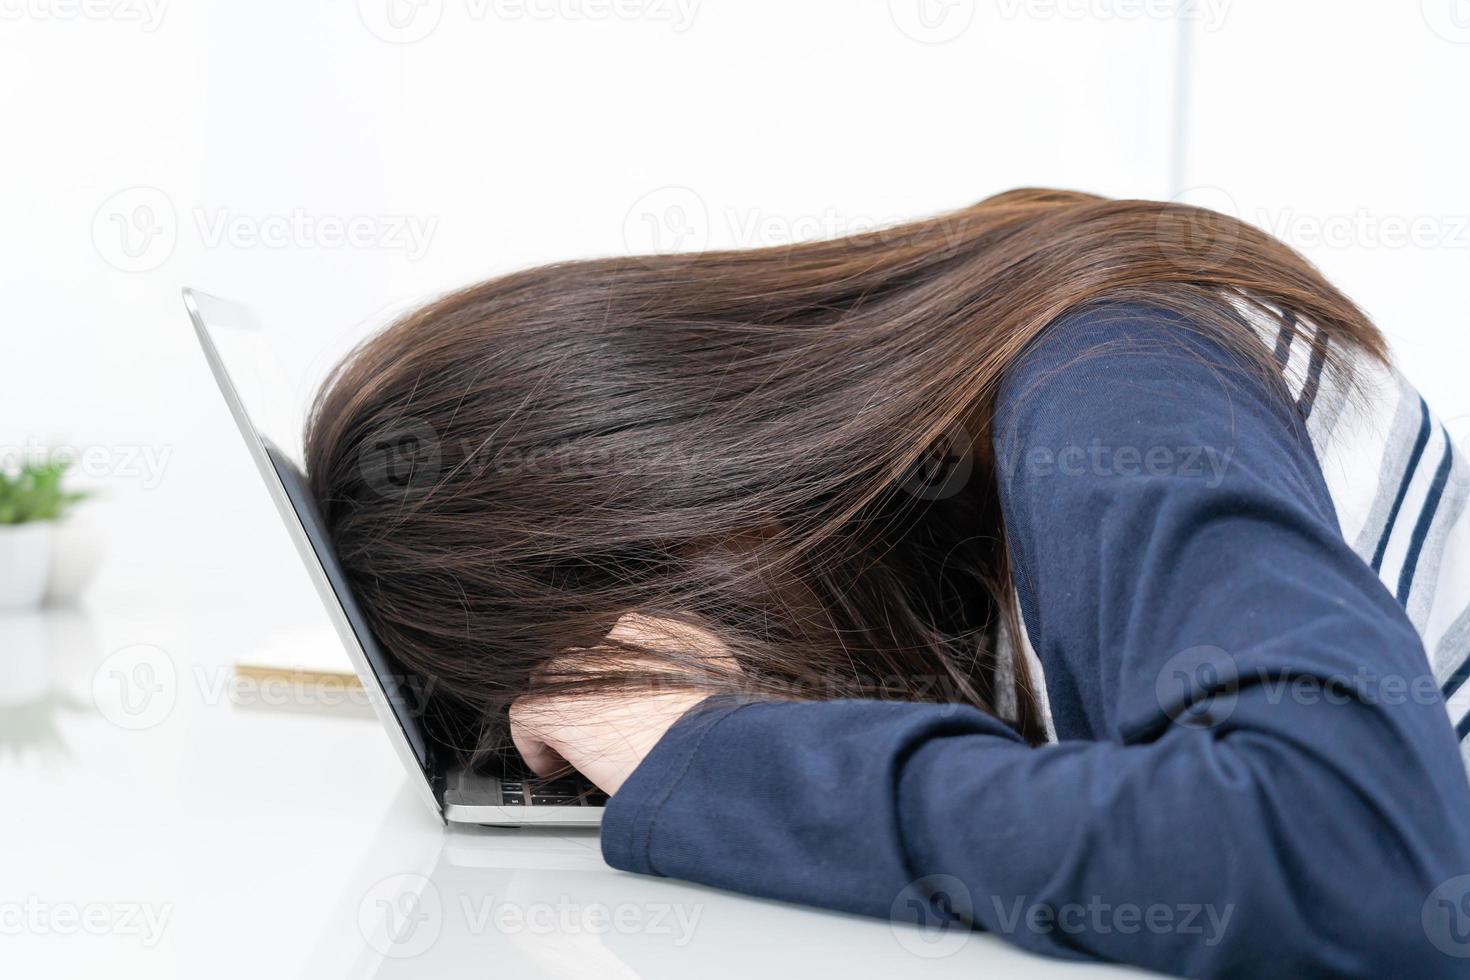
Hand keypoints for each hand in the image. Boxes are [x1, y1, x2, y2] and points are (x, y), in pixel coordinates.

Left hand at [508, 614, 733, 794]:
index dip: (625, 677)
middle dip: (591, 690)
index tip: (630, 705)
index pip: (630, 638)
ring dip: (563, 712)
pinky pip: (527, 716)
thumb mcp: (728, 686)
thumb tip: (696, 704)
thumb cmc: (729, 732)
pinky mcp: (552, 702)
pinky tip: (553, 766)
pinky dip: (536, 745)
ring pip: (553, 681)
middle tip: (605, 727)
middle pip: (588, 656)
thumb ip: (700, 679)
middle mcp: (620, 635)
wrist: (712, 755)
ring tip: (575, 747)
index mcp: (667, 626)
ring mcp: (583, 665)